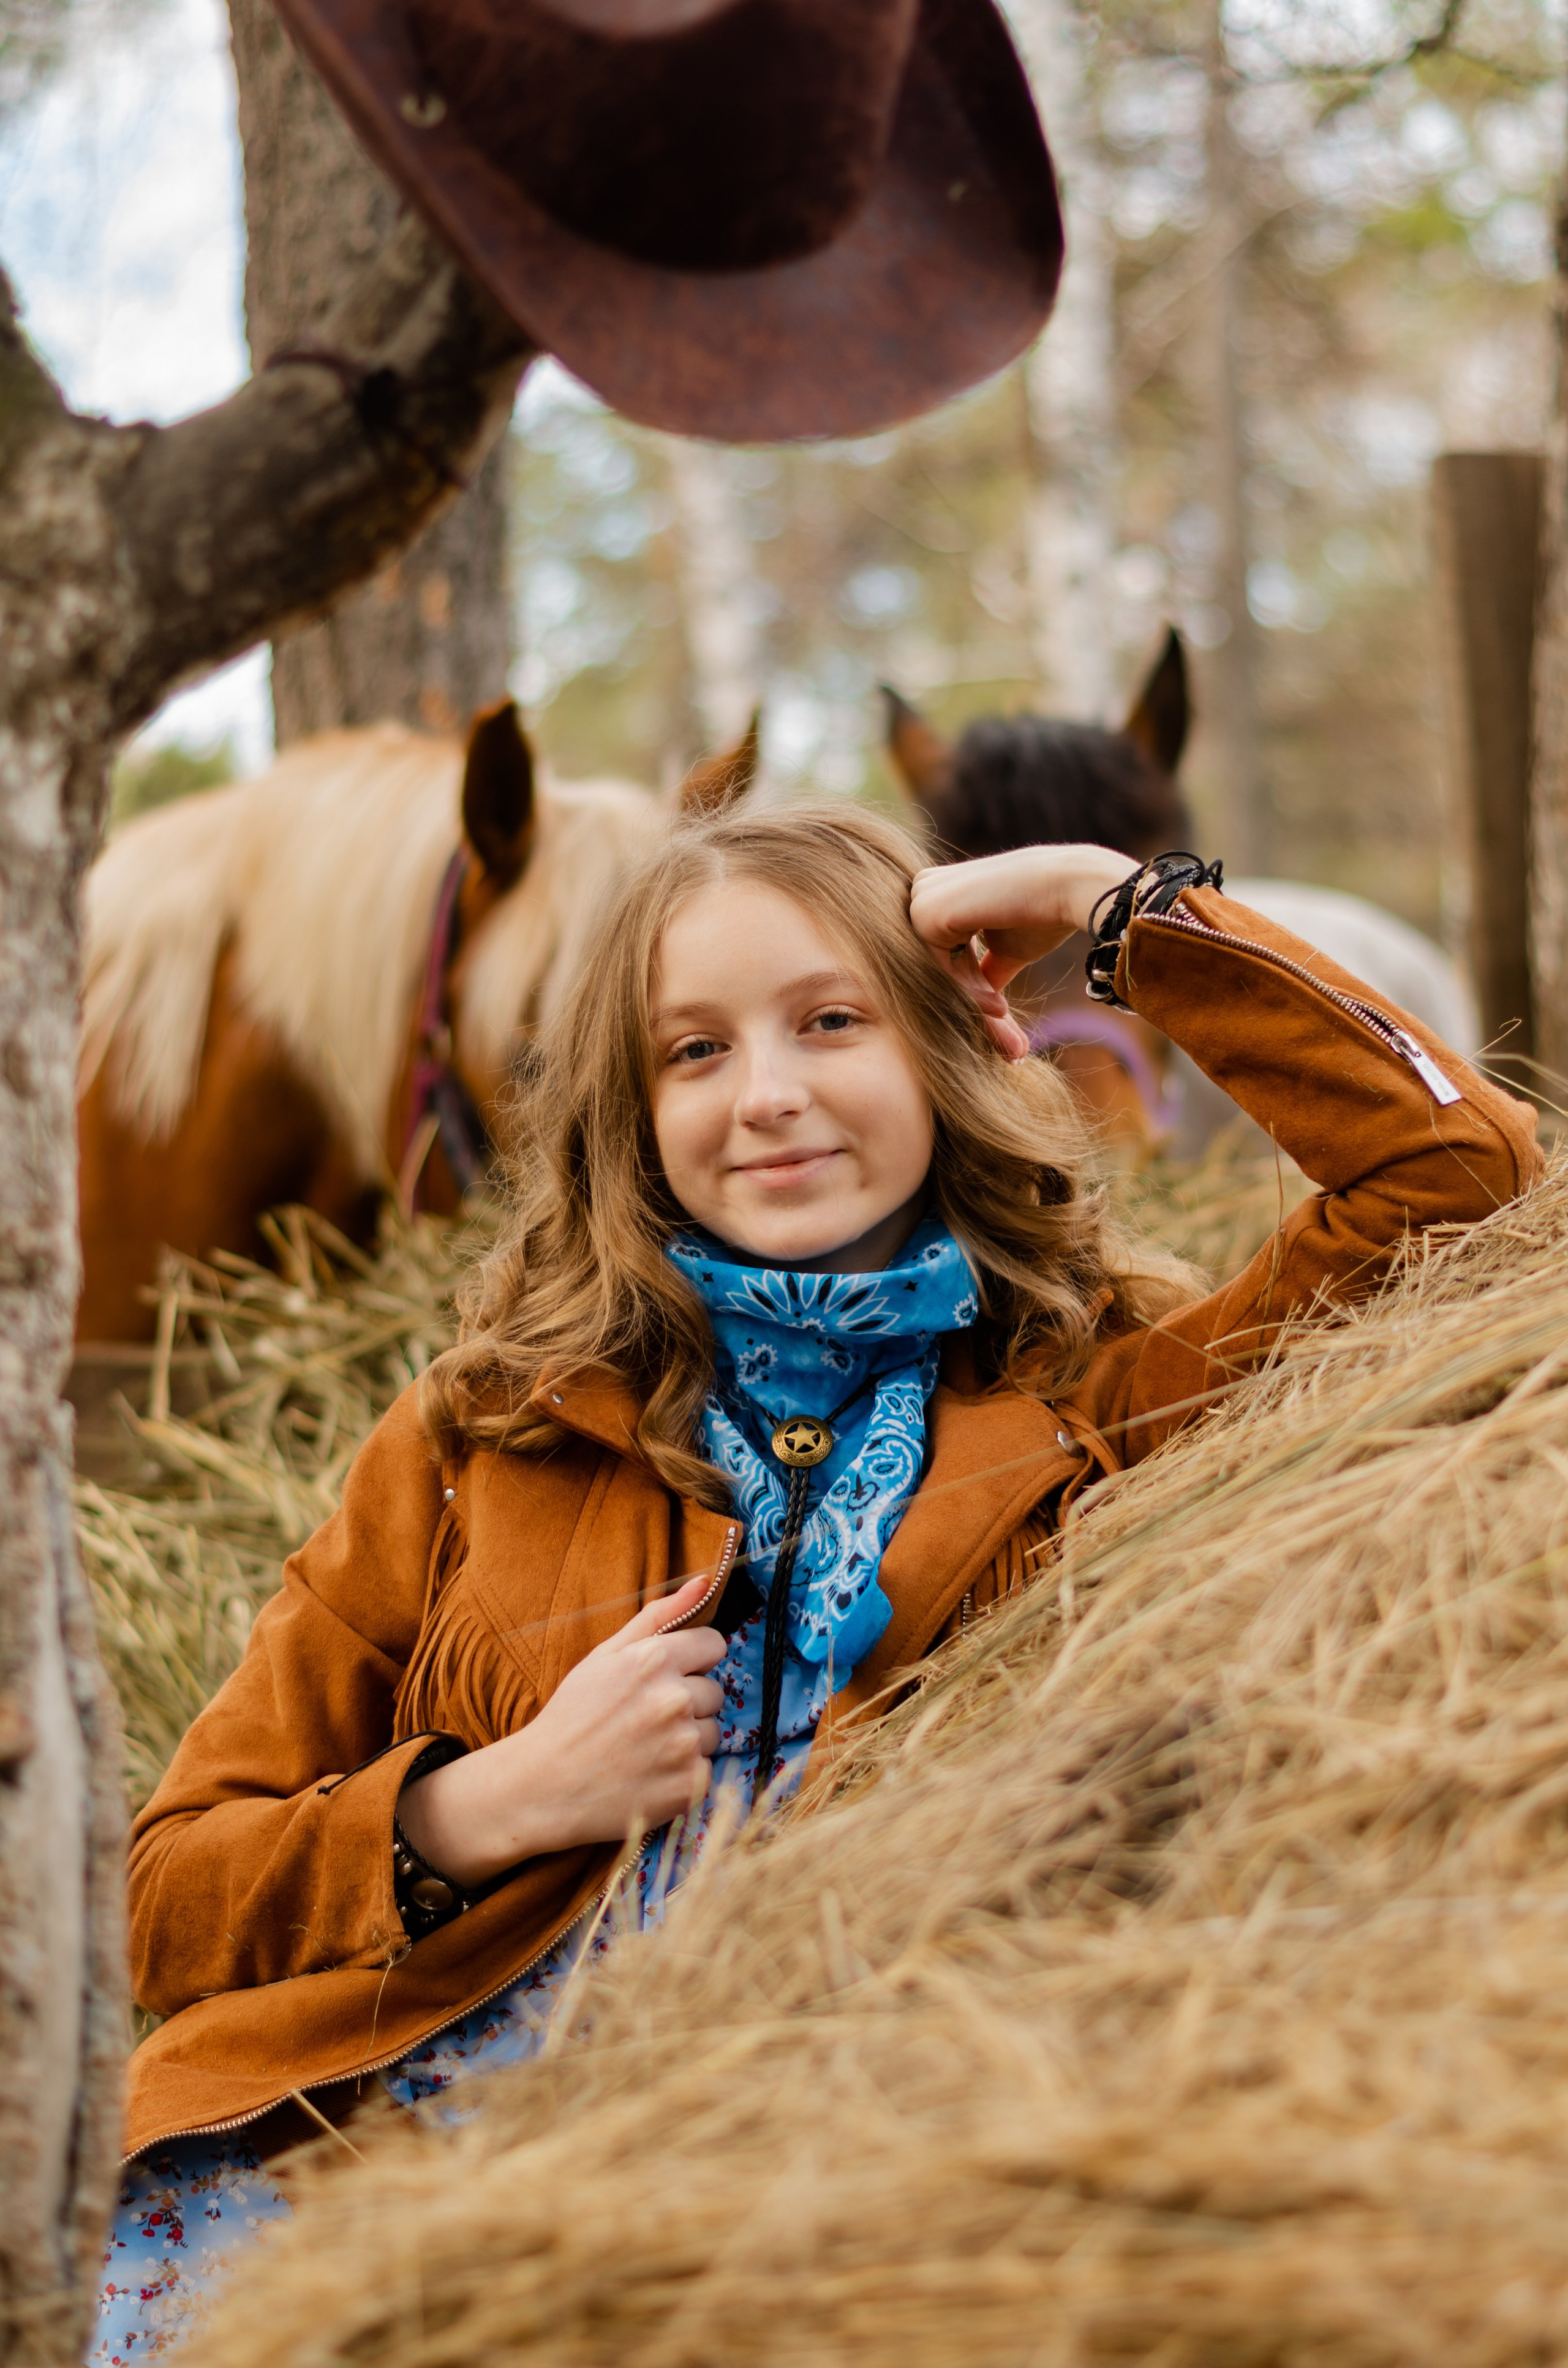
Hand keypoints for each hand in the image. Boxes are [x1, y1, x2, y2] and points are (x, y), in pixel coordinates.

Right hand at [396, 1572, 726, 1886]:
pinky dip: (684, 1775)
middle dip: (687, 1702)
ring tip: (645, 1749)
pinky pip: (706, 1769)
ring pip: (712, 1732)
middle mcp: (674, 1700)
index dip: (692, 1661)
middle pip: (714, 1692)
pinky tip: (650, 1775)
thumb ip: (659, 1615)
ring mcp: (683, 1746)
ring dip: (688, 1740)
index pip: (713, 1645)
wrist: (543, 1788)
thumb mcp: (605, 1656)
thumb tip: (704, 1581)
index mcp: (654, 1660)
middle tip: (645, 1720)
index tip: (669, 1678)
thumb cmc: (572, 1717)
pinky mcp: (689, 1786)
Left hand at [909, 845, 1141, 1057]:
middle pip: (935, 963)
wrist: (1069, 887)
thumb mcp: (1004, 949)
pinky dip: (967, 991)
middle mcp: (924, 889)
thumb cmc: (1045, 913)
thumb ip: (982, 971)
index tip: (1001, 1019)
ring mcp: (921, 897)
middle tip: (1004, 1033)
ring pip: (935, 969)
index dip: (972, 987)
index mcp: (940, 891)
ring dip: (970, 1000)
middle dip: (968, 1000)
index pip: (943, 953)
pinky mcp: (925, 910)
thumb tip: (979, 1001)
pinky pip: (937, 969)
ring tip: (1004, 1018)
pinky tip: (997, 1006)